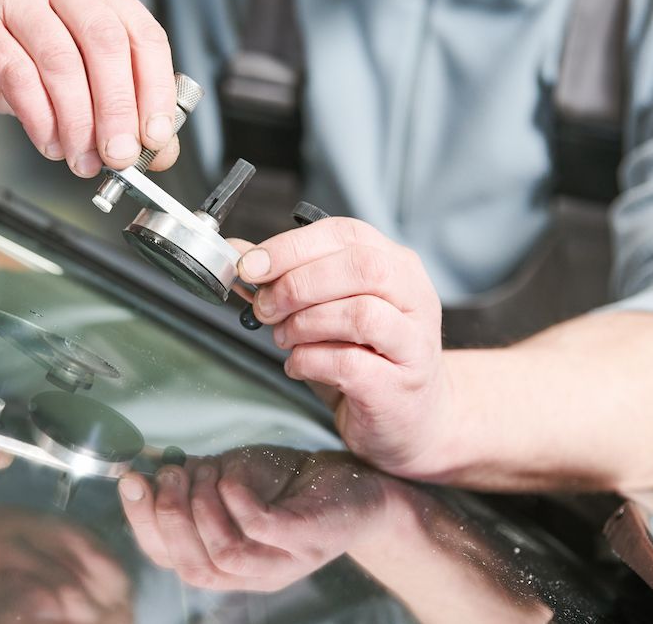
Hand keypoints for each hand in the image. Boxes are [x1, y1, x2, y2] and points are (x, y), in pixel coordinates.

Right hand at [0, 0, 177, 176]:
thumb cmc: (13, 55)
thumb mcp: (78, 77)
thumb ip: (122, 109)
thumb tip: (159, 151)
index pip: (144, 36)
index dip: (156, 91)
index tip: (157, 137)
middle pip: (107, 46)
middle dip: (118, 112)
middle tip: (120, 156)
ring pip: (63, 65)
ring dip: (78, 124)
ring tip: (81, 158)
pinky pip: (19, 78)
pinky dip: (40, 120)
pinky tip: (48, 142)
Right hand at [118, 446, 384, 591]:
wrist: (362, 484)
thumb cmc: (293, 483)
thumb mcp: (235, 479)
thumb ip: (197, 482)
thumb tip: (152, 466)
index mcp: (226, 562)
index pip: (169, 558)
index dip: (143, 522)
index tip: (130, 478)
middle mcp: (252, 574)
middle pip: (191, 566)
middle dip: (168, 517)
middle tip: (169, 473)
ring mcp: (283, 562)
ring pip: (223, 554)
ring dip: (201, 507)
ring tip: (204, 471)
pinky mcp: (309, 540)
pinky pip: (261, 530)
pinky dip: (236, 500)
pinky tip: (230, 476)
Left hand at [232, 219, 453, 478]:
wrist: (411, 417)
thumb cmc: (366, 358)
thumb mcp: (326, 309)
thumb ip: (286, 278)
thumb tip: (239, 255)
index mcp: (395, 265)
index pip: (345, 234)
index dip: (291, 247)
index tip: (251, 266)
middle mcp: (413, 296)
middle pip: (359, 267)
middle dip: (297, 284)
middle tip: (265, 307)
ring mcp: (413, 342)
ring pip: (360, 314)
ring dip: (305, 324)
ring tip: (285, 338)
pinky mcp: (399, 385)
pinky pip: (349, 364)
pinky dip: (310, 361)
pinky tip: (299, 365)